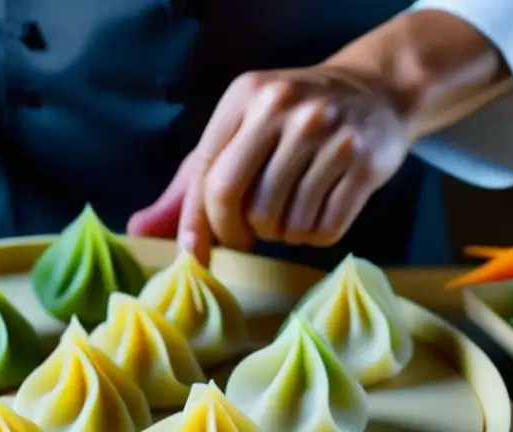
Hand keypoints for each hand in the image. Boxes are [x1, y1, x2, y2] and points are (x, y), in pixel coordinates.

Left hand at [130, 67, 409, 262]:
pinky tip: (318, 212)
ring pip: (281, 223)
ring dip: (279, 234)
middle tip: (246, 236)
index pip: (208, 175)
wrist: (375, 93)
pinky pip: (323, 229)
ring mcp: (328, 134)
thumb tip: (137, 230)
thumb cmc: (289, 123)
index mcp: (246, 97)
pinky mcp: (363, 162)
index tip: (193, 257)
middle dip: (236, 234)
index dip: (197, 225)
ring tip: (290, 211)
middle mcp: (285, 108)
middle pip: (238, 202)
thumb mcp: (237, 135)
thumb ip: (190, 185)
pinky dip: (315, 235)